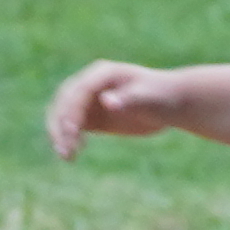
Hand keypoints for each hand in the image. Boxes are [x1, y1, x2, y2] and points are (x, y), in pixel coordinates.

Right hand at [43, 59, 171, 161]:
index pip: (79, 90)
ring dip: (59, 134)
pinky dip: (67, 140)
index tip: (71, 131)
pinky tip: (71, 155)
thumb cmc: (161, 95)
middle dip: (61, 124)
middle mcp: (90, 85)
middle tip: (65, 148)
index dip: (72, 110)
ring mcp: (88, 101)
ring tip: (66, 156)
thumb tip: (106, 101)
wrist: (169, 102)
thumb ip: (128, 98)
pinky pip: (71, 128)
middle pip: (64, 102)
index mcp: (103, 73)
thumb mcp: (148, 97)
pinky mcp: (90, 117)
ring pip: (63, 115)